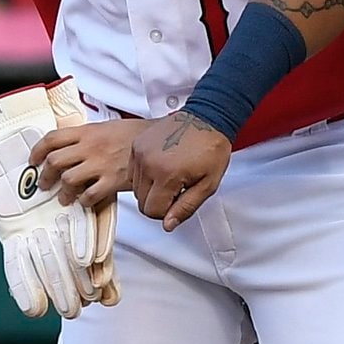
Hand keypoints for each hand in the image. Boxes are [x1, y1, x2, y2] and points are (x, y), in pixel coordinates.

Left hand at [31, 115, 142, 207]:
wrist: (162, 140)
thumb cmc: (136, 134)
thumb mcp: (107, 127)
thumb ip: (87, 136)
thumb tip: (70, 146)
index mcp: (88, 131)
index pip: (52, 139)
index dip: (37, 151)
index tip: (34, 161)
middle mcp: (90, 147)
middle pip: (55, 161)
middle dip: (45, 176)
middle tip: (44, 183)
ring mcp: (100, 164)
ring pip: (68, 180)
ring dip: (62, 192)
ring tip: (64, 197)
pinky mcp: (112, 180)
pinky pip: (90, 195)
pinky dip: (84, 201)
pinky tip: (86, 201)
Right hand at [131, 110, 231, 229]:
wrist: (207, 118)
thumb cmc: (211, 148)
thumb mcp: (207, 185)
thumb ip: (186, 208)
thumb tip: (168, 225)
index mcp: (167, 174)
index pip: (152, 210)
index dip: (167, 212)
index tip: (178, 200)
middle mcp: (148, 163)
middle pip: (142, 201)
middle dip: (159, 201)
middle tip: (178, 188)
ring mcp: (140, 152)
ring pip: (135, 188)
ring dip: (151, 188)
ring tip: (171, 176)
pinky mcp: (137, 145)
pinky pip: (132, 172)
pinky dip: (144, 175)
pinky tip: (161, 168)